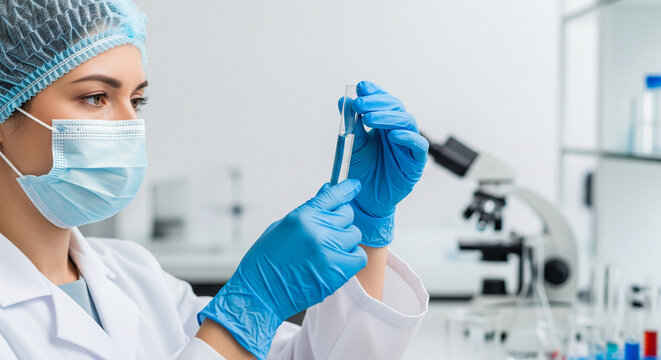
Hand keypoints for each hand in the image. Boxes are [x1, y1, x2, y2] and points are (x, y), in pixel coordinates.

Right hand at [197, 180, 367, 359]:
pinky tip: (339, 260)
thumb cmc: (266, 261)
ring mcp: (329, 251)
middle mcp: (318, 231)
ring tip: (330, 249)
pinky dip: (352, 257)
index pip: (333, 195)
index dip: (346, 189)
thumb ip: (308, 212)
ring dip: (345, 240)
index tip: (354, 186)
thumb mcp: (282, 227)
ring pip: (354, 235)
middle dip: (340, 220)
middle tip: (330, 231)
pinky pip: (359, 257)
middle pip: (347, 215)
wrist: (259, 293)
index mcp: (302, 217)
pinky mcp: (336, 272)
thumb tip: (327, 192)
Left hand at [341, 81, 427, 246]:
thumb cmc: (362, 172)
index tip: (361, 86)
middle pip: (396, 108)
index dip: (375, 92)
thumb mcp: (353, 145)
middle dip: (378, 103)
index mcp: (384, 125)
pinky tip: (393, 135)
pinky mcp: (415, 162)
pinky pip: (418, 146)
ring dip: (389, 117)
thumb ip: (352, 124)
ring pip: (408, 122)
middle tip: (360, 104)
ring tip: (369, 119)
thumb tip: (344, 100)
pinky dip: (408, 138)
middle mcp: (398, 132)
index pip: (384, 102)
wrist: (365, 200)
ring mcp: (408, 146)